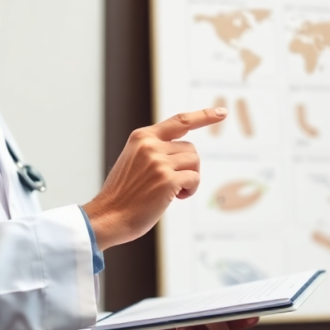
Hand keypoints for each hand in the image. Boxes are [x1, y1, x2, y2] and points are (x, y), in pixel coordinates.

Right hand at [84, 108, 226, 248]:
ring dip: (190, 179)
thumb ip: (155, 151)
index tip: (221, 112)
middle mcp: (150, 146)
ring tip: (173, 191)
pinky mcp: (167, 180)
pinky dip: (190, 190)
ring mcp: (159, 162)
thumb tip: (186, 152)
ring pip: (195, 162)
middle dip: (188, 167)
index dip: (203, 116)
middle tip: (173, 184)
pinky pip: (194, 179)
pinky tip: (175, 198)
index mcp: (142, 137)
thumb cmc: (123, 195)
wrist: (107, 217)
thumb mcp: (134, 161)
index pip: (180, 121)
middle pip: (191, 149)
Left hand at [112, 318, 258, 329]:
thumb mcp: (174, 309)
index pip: (231, 321)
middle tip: (208, 317)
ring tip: (180, 326)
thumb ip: (190, 307)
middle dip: (218, 326)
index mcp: (210, 322)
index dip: (244, 319)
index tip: (254, 314)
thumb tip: (203, 305)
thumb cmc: (160, 318)